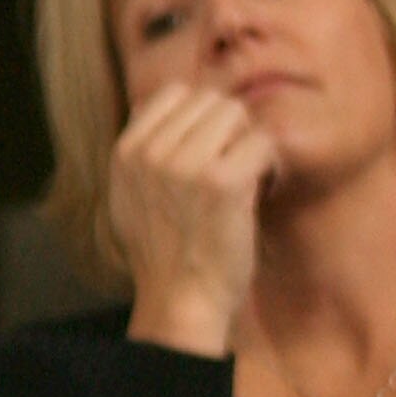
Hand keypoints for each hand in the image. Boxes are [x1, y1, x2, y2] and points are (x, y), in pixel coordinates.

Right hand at [112, 82, 276, 357]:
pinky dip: (269, 165)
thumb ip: (145, 151)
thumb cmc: (167, 253)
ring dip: (248, 144)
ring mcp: (183, 164)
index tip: (213, 152)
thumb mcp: (132, 195)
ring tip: (245, 180)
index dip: (204, 118)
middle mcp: (150, 153)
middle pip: (211, 100)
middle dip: (231, 131)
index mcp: (126, 152)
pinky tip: (260, 191)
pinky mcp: (221, 182)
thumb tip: (165, 104)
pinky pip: (262, 141)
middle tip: (235, 170)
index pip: (176, 93)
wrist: (182, 303)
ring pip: (237, 113)